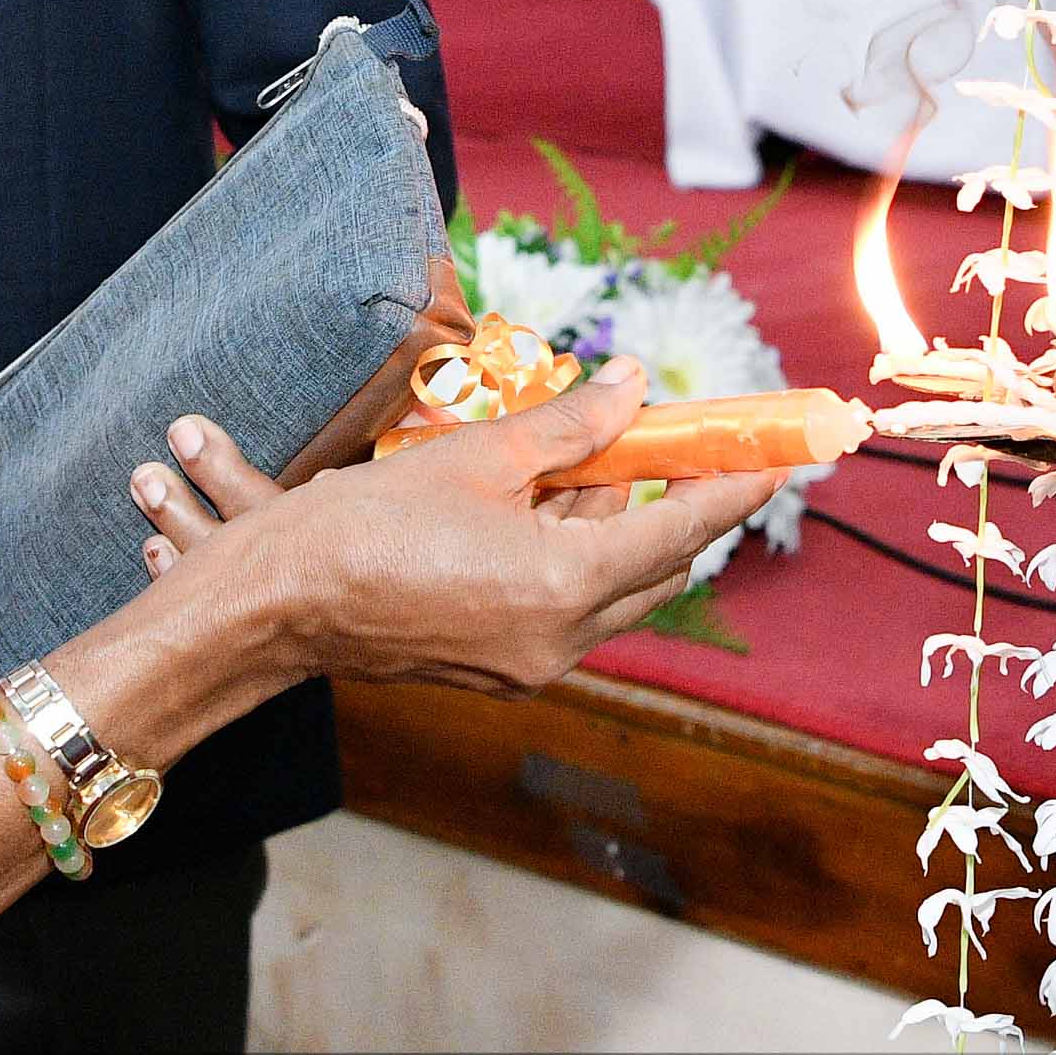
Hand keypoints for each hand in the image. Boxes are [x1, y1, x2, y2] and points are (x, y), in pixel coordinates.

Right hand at [127, 369, 773, 695]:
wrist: (275, 605)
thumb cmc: (362, 526)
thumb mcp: (475, 458)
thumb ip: (568, 425)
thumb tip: (632, 387)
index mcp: (561, 586)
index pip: (680, 532)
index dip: (735, 489)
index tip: (780, 457)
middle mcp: (558, 639)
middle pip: (654, 568)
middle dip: (671, 503)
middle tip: (675, 441)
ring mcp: (527, 663)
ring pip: (606, 586)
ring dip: (609, 523)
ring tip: (581, 453)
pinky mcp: (495, 666)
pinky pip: (562, 605)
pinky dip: (568, 553)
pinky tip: (535, 500)